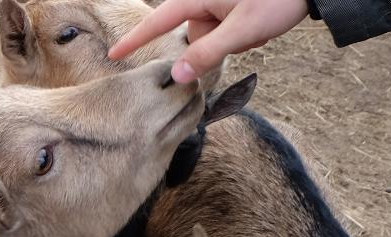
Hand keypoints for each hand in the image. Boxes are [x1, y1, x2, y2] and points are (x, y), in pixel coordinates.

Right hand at [107, 0, 310, 84]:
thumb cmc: (277, 1)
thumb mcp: (242, 31)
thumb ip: (207, 54)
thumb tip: (178, 75)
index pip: (158, 22)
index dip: (136, 39)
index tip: (113, 54)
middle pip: (195, 35)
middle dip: (218, 44)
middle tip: (246, 34)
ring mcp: (220, 3)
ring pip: (214, 36)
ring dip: (235, 40)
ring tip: (259, 28)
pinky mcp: (233, 6)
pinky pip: (228, 30)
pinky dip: (243, 33)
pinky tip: (262, 24)